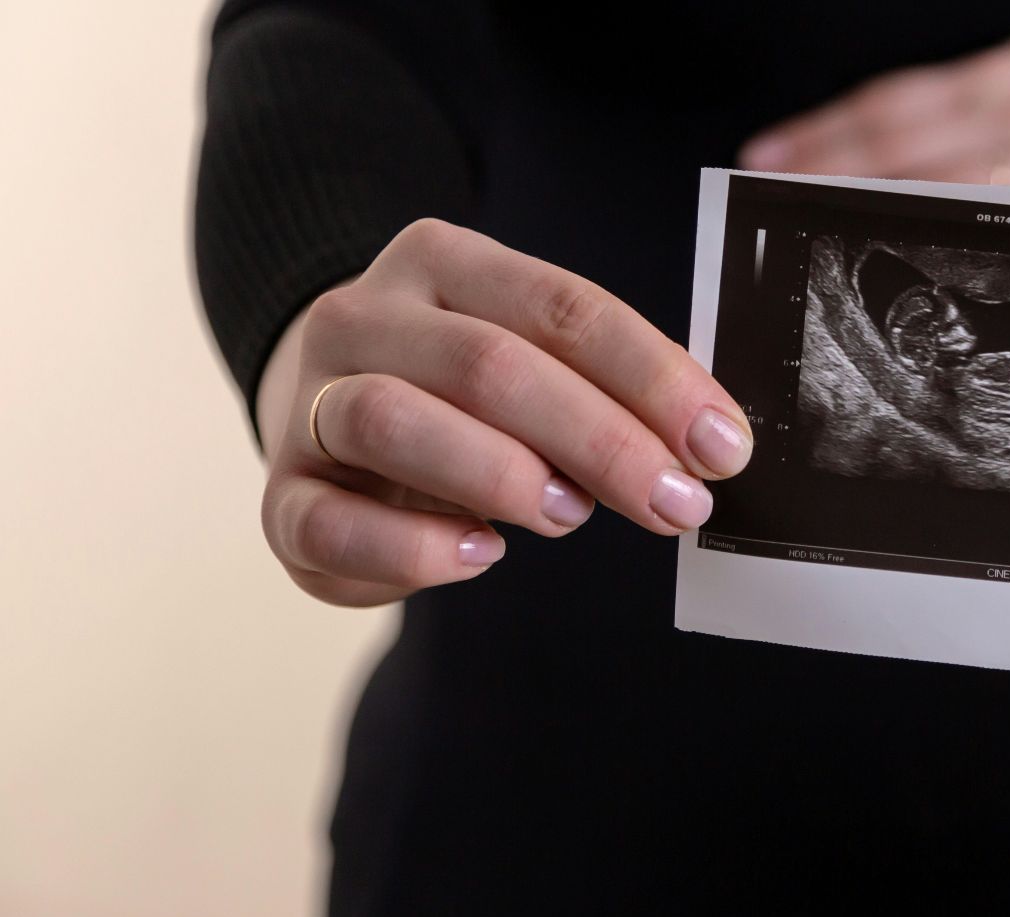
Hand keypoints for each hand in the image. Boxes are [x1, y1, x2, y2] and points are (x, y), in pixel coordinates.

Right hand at [254, 219, 753, 606]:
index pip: (562, 307)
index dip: (653, 378)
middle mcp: (366, 316)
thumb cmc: (465, 395)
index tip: (722, 447)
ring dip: (499, 475)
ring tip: (569, 516)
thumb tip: (708, 446)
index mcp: (446, 263)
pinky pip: (328, 521)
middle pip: (487, 364)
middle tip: (675, 504)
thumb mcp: (537, 362)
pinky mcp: (283, 496)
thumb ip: (607, 387)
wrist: (329, 413)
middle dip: (601, 440)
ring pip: (392, 419)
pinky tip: (480, 555)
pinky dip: (411, 547)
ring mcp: (312, 402)